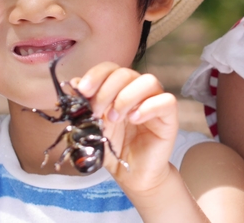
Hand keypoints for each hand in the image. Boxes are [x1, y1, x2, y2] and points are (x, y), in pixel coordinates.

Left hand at [73, 61, 177, 194]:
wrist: (132, 174)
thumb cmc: (114, 149)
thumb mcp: (92, 127)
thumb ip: (84, 106)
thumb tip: (74, 84)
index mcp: (120, 89)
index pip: (111, 68)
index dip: (96, 75)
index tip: (83, 90)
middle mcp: (138, 91)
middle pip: (126, 73)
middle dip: (106, 91)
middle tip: (97, 112)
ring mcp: (155, 102)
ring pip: (148, 81)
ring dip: (126, 97)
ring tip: (115, 118)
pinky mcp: (169, 117)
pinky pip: (166, 101)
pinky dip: (148, 107)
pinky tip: (134, 120)